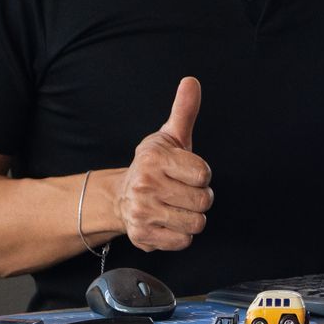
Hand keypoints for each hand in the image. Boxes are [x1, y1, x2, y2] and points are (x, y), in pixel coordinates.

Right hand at [114, 77, 212, 251]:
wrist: (120, 197)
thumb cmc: (154, 166)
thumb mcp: (170, 137)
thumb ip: (184, 111)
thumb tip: (191, 82)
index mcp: (154, 159)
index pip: (204, 174)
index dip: (201, 175)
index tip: (186, 172)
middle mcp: (145, 185)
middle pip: (203, 201)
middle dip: (199, 197)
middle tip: (181, 191)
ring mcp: (143, 212)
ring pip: (196, 223)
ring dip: (192, 216)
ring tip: (175, 206)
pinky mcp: (143, 236)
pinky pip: (183, 241)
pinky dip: (181, 234)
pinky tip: (168, 221)